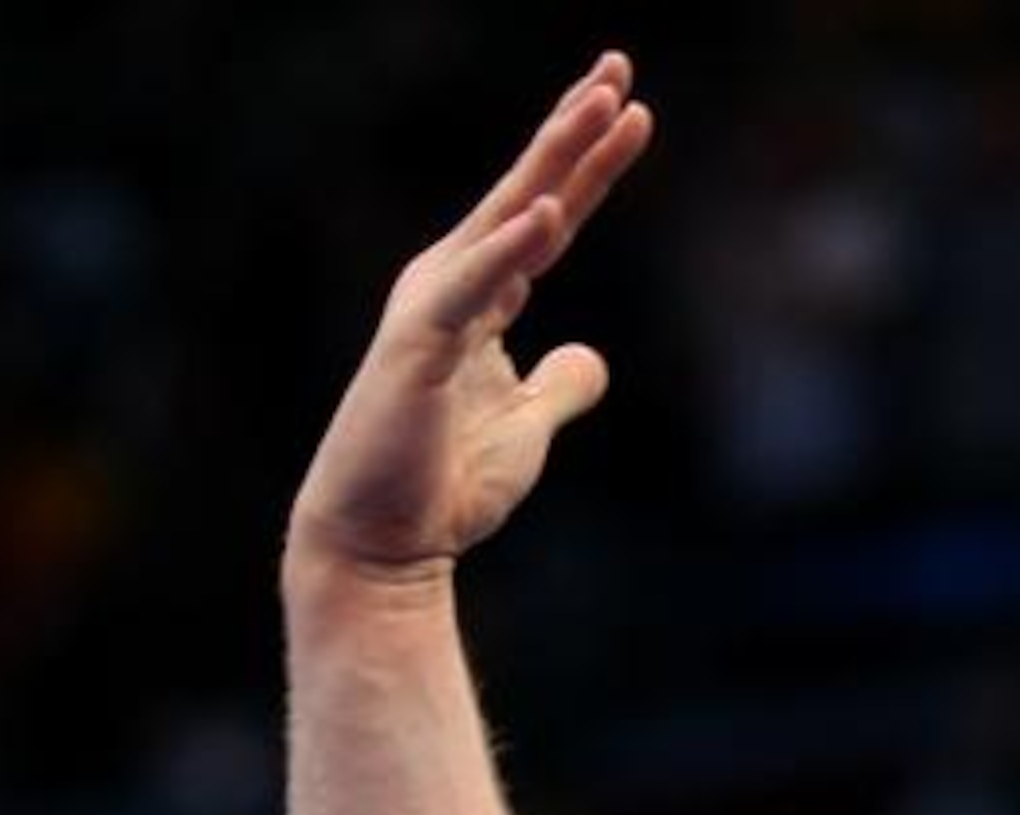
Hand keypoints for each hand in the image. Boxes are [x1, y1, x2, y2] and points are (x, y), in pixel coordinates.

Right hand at [287, 54, 656, 583]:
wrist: (385, 543)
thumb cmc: (445, 483)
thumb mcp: (527, 428)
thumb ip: (558, 387)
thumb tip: (589, 358)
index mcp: (482, 295)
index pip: (550, 215)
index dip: (591, 163)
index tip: (634, 109)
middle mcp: (453, 284)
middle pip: (530, 191)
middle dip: (574, 127)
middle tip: (620, 65)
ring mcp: (432, 309)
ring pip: (505, 218)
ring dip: (553, 159)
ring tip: (600, 103)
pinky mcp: (417, 347)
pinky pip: (471, 288)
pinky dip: (508, 249)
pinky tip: (550, 211)